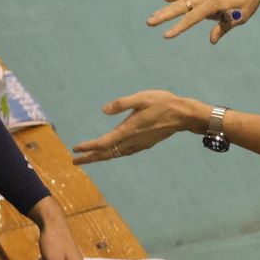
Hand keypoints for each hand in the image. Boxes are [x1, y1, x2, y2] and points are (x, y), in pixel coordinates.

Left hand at [71, 90, 199, 164]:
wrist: (184, 115)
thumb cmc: (163, 103)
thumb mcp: (142, 98)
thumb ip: (122, 104)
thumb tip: (103, 110)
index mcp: (129, 129)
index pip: (103, 142)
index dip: (88, 147)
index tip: (75, 149)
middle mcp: (132, 140)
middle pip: (107, 153)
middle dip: (90, 158)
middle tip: (75, 161)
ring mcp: (139, 144)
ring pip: (115, 155)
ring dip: (100, 157)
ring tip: (88, 159)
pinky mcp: (144, 144)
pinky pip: (124, 153)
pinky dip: (112, 155)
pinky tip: (110, 153)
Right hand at [147, 0, 259, 42]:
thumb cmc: (250, 0)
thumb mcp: (241, 16)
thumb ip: (224, 27)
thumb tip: (212, 41)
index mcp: (215, 3)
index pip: (192, 18)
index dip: (179, 28)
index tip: (165, 35)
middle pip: (181, 7)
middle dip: (164, 16)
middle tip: (149, 22)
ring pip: (182, 0)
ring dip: (167, 8)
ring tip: (154, 16)